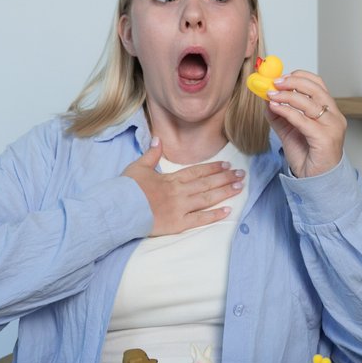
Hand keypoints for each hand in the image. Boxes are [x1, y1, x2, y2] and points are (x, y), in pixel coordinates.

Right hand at [122, 137, 245, 234]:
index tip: (226, 164)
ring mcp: (180, 208)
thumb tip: (157, 139)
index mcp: (171, 179)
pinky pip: (200, 219)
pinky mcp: (178, 224)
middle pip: (206, 183)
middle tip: (241, 174)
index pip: (196, 172)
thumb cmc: (127, 189)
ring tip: (239, 186)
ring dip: (225, 192)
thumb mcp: (138, 167)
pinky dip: (215, 215)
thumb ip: (151, 154)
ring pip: (207, 198)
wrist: (120, 209)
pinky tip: (229, 210)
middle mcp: (179, 192)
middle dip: (225, 178)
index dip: (212, 168)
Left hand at [266, 70, 345, 177]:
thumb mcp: (289, 131)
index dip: (299, 77)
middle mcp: (334, 116)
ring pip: (309, 103)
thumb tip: (266, 99)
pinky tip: (275, 108)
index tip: (280, 77)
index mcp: (329, 111)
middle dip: (292, 83)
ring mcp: (332, 127)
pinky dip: (287, 111)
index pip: (318, 85)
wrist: (315, 181)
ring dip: (286, 96)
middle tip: (274, 83)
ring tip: (270, 95)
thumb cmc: (307, 156)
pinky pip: (303, 120)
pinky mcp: (325, 139)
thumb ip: (279, 115)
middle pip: (315, 89)